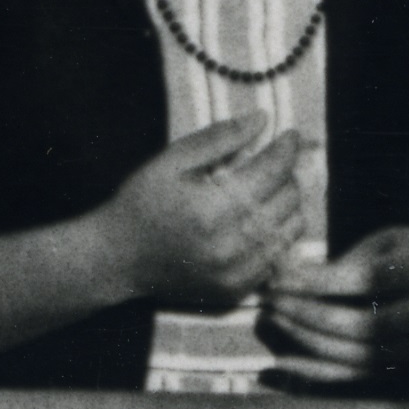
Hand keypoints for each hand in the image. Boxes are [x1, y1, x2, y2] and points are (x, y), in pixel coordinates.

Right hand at [99, 112, 313, 309]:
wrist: (118, 258)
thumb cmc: (142, 202)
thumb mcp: (171, 160)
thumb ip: (220, 138)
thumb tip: (262, 119)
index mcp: (214, 207)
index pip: (273, 171)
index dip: (287, 148)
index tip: (290, 135)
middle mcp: (232, 244)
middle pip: (288, 199)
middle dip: (287, 175)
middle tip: (273, 164)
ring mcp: (237, 271)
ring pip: (290, 230)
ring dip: (287, 205)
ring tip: (268, 192)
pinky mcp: (237, 289)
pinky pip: (277, 258)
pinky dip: (276, 236)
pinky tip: (258, 223)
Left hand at [262, 221, 408, 382]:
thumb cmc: (406, 254)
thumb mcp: (382, 242)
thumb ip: (347, 261)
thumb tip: (288, 279)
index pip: (369, 280)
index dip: (321, 281)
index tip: (280, 276)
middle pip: (366, 324)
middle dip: (310, 315)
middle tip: (271, 302)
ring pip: (361, 356)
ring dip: (308, 342)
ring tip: (272, 323)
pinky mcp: (404, 366)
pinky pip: (356, 377)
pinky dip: (317, 372)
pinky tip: (283, 361)